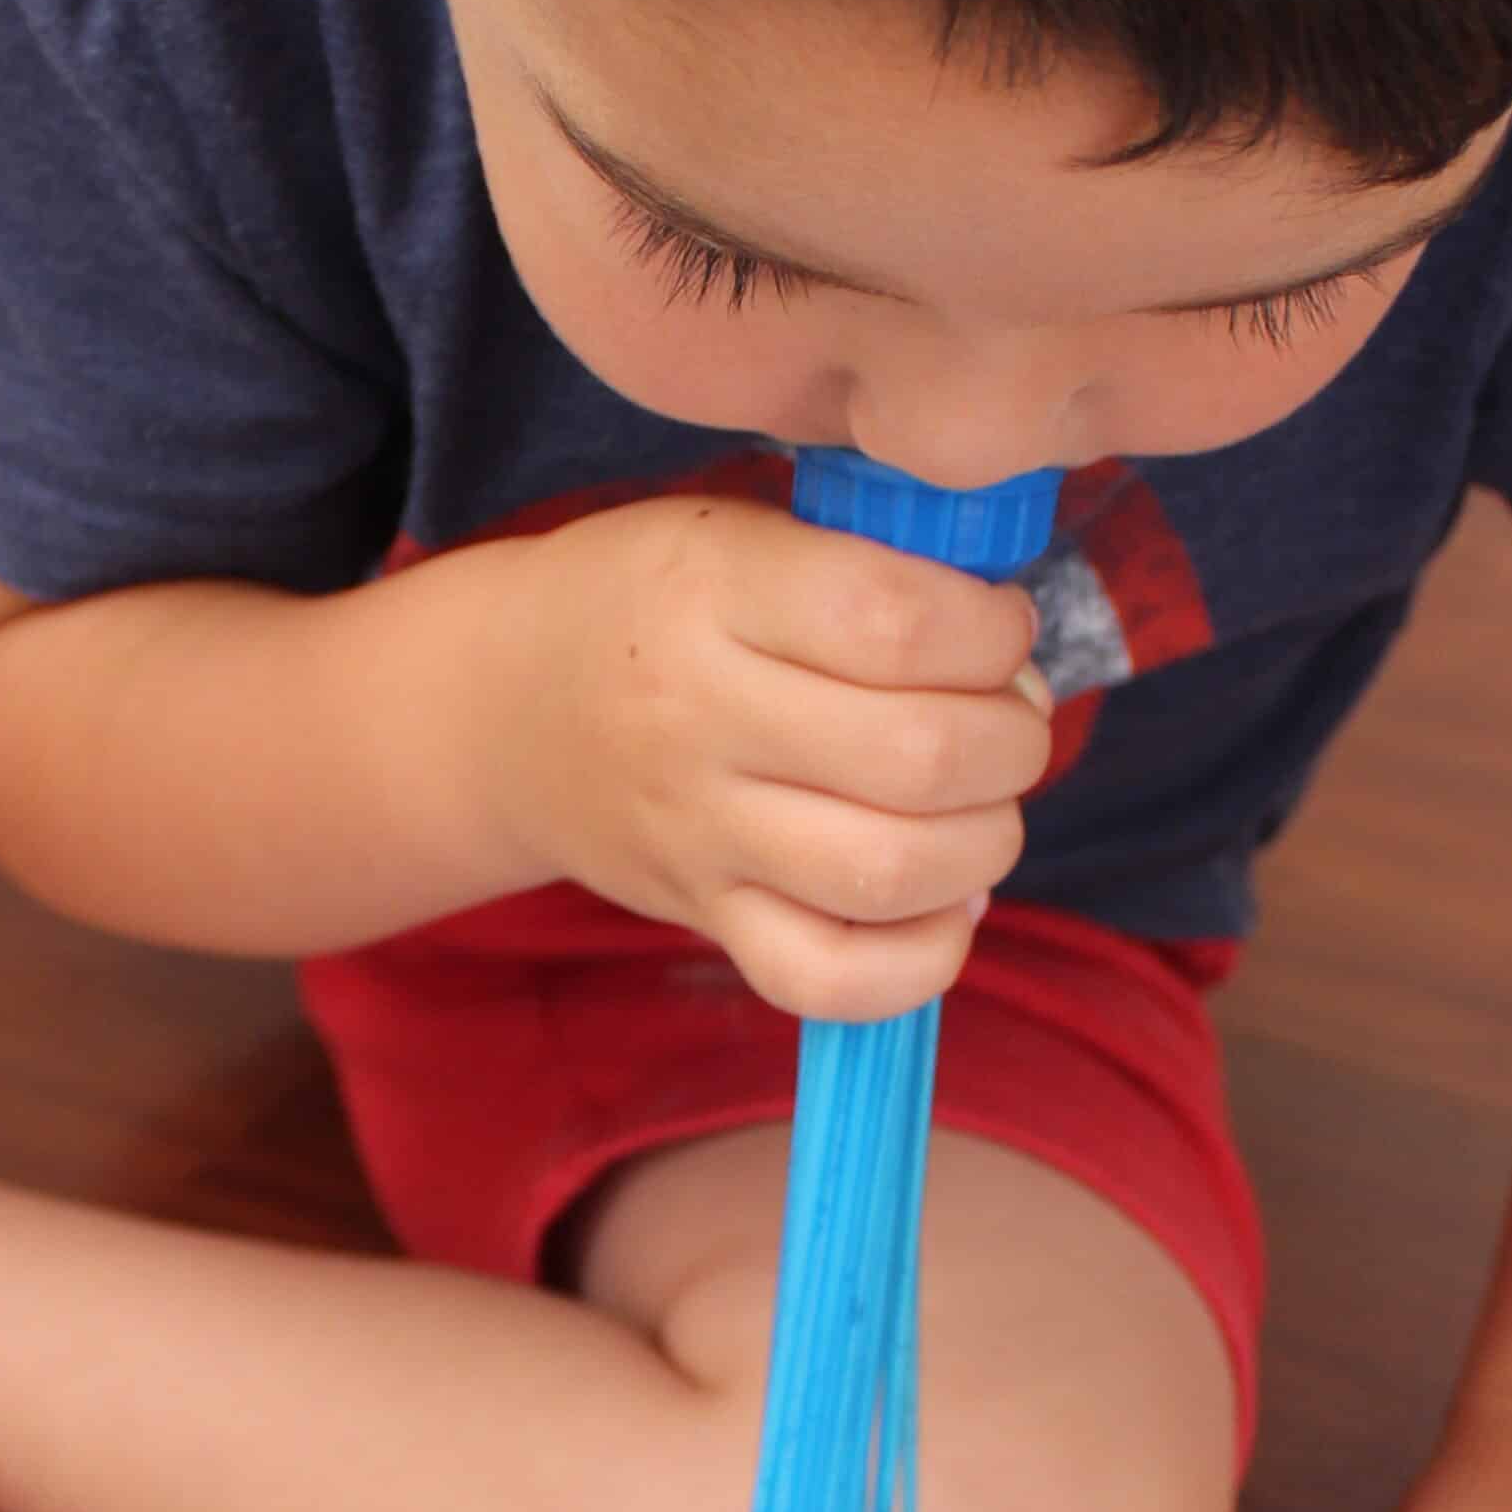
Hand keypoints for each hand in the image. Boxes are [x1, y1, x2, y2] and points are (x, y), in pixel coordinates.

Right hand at [498, 494, 1054, 1017]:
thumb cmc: (650, 602)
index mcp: (713, 591)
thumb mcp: (733, 531)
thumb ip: (865, 560)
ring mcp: (700, 834)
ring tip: (981, 807)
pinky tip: (943, 906)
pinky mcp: (706, 918)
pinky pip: (830, 980)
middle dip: (1011, 741)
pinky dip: (921, 960)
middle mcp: (700, 718)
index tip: (997, 628)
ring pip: (891, 873)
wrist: (499, 708)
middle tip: (1005, 721)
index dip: (991, 631)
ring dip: (986, 842)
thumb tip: (1010, 642)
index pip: (898, 621)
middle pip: (920, 757)